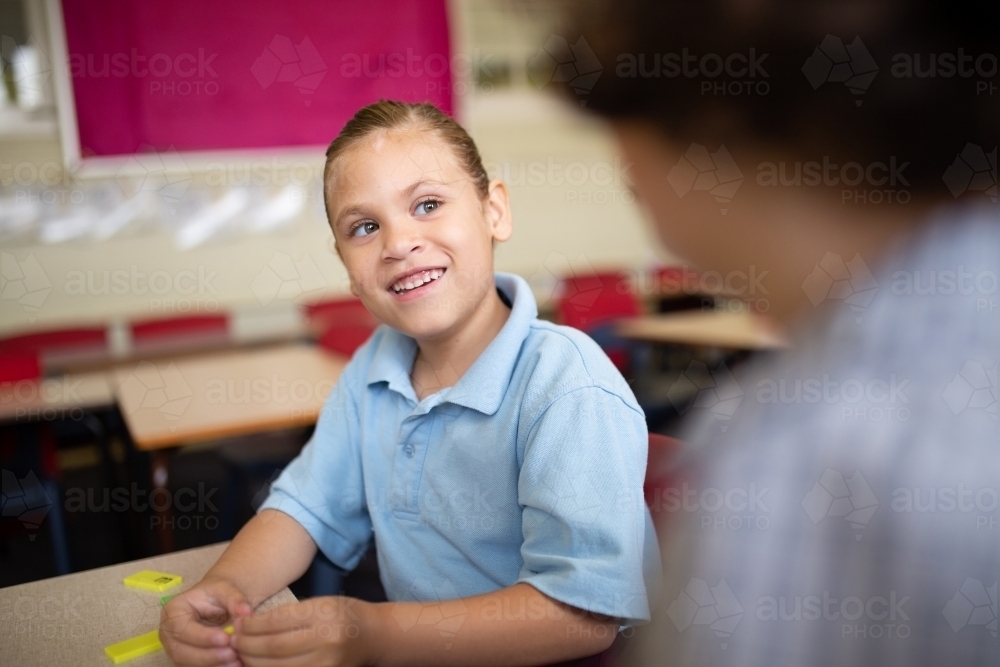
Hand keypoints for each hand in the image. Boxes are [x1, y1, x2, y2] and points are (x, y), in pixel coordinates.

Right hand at [160, 575, 253, 666]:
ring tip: (236, 660)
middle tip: (233, 653)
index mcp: (172, 611)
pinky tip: (232, 664)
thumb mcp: (225, 588)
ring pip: (188, 664)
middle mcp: (169, 633)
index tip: (225, 638)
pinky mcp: (185, 659)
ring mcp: (175, 649)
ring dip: (212, 665)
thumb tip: (246, 613)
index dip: (202, 636)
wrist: (213, 601)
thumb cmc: (215, 593)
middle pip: (181, 651)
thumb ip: (235, 599)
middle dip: (207, 656)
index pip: (181, 628)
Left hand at [231, 596, 377, 666]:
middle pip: (272, 647)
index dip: (250, 625)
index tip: (236, 625)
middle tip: (232, 642)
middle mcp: (326, 641)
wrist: (376, 637)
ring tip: (242, 655)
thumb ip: (288, 615)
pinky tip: (260, 665)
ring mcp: (326, 664)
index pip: (276, 621)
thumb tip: (248, 626)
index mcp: (323, 614)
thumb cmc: (345, 615)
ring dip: (253, 662)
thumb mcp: (320, 604)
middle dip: (246, 646)